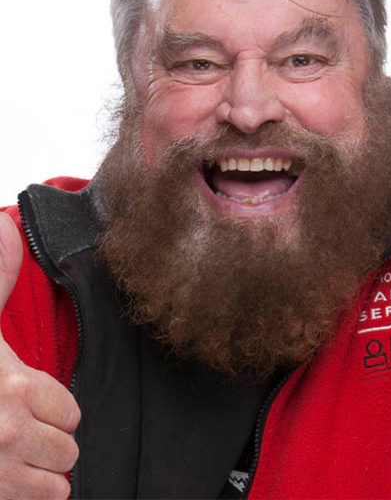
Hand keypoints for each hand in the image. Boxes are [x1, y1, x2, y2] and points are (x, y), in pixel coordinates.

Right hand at [0, 212, 80, 499]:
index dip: (49, 408)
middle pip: (67, 448)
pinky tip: (0, 480)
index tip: (22, 403)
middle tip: (10, 432)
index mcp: (13, 385)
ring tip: (5, 457)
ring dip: (36, 472)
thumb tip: (3, 229)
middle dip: (45, 442)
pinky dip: (22, 496)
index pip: (71, 410)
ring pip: (55, 481)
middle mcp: (8, 431)